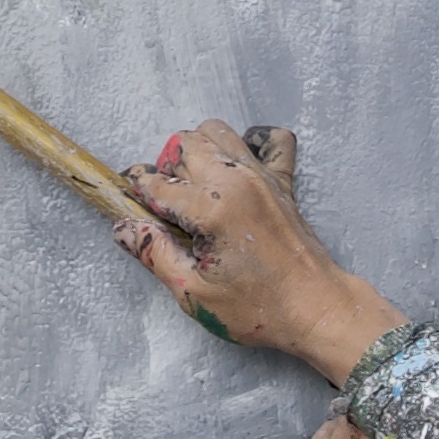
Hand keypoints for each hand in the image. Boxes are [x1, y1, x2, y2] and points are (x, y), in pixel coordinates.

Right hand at [122, 125, 404, 380]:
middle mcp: (236, 179)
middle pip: (185, 143)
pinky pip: (272, 139)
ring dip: (200, 150)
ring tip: (198, 187)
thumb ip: (154, 253)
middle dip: (167, 167)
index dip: (137, 190)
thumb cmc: (256, 307)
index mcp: (211, 208)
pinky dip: (254, 142)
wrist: (316, 307)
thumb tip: (123, 228)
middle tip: (170, 205)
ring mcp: (263, 174)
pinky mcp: (284, 180)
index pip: (158, 183)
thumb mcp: (194, 292)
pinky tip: (241, 167)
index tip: (131, 201)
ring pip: (218, 131)